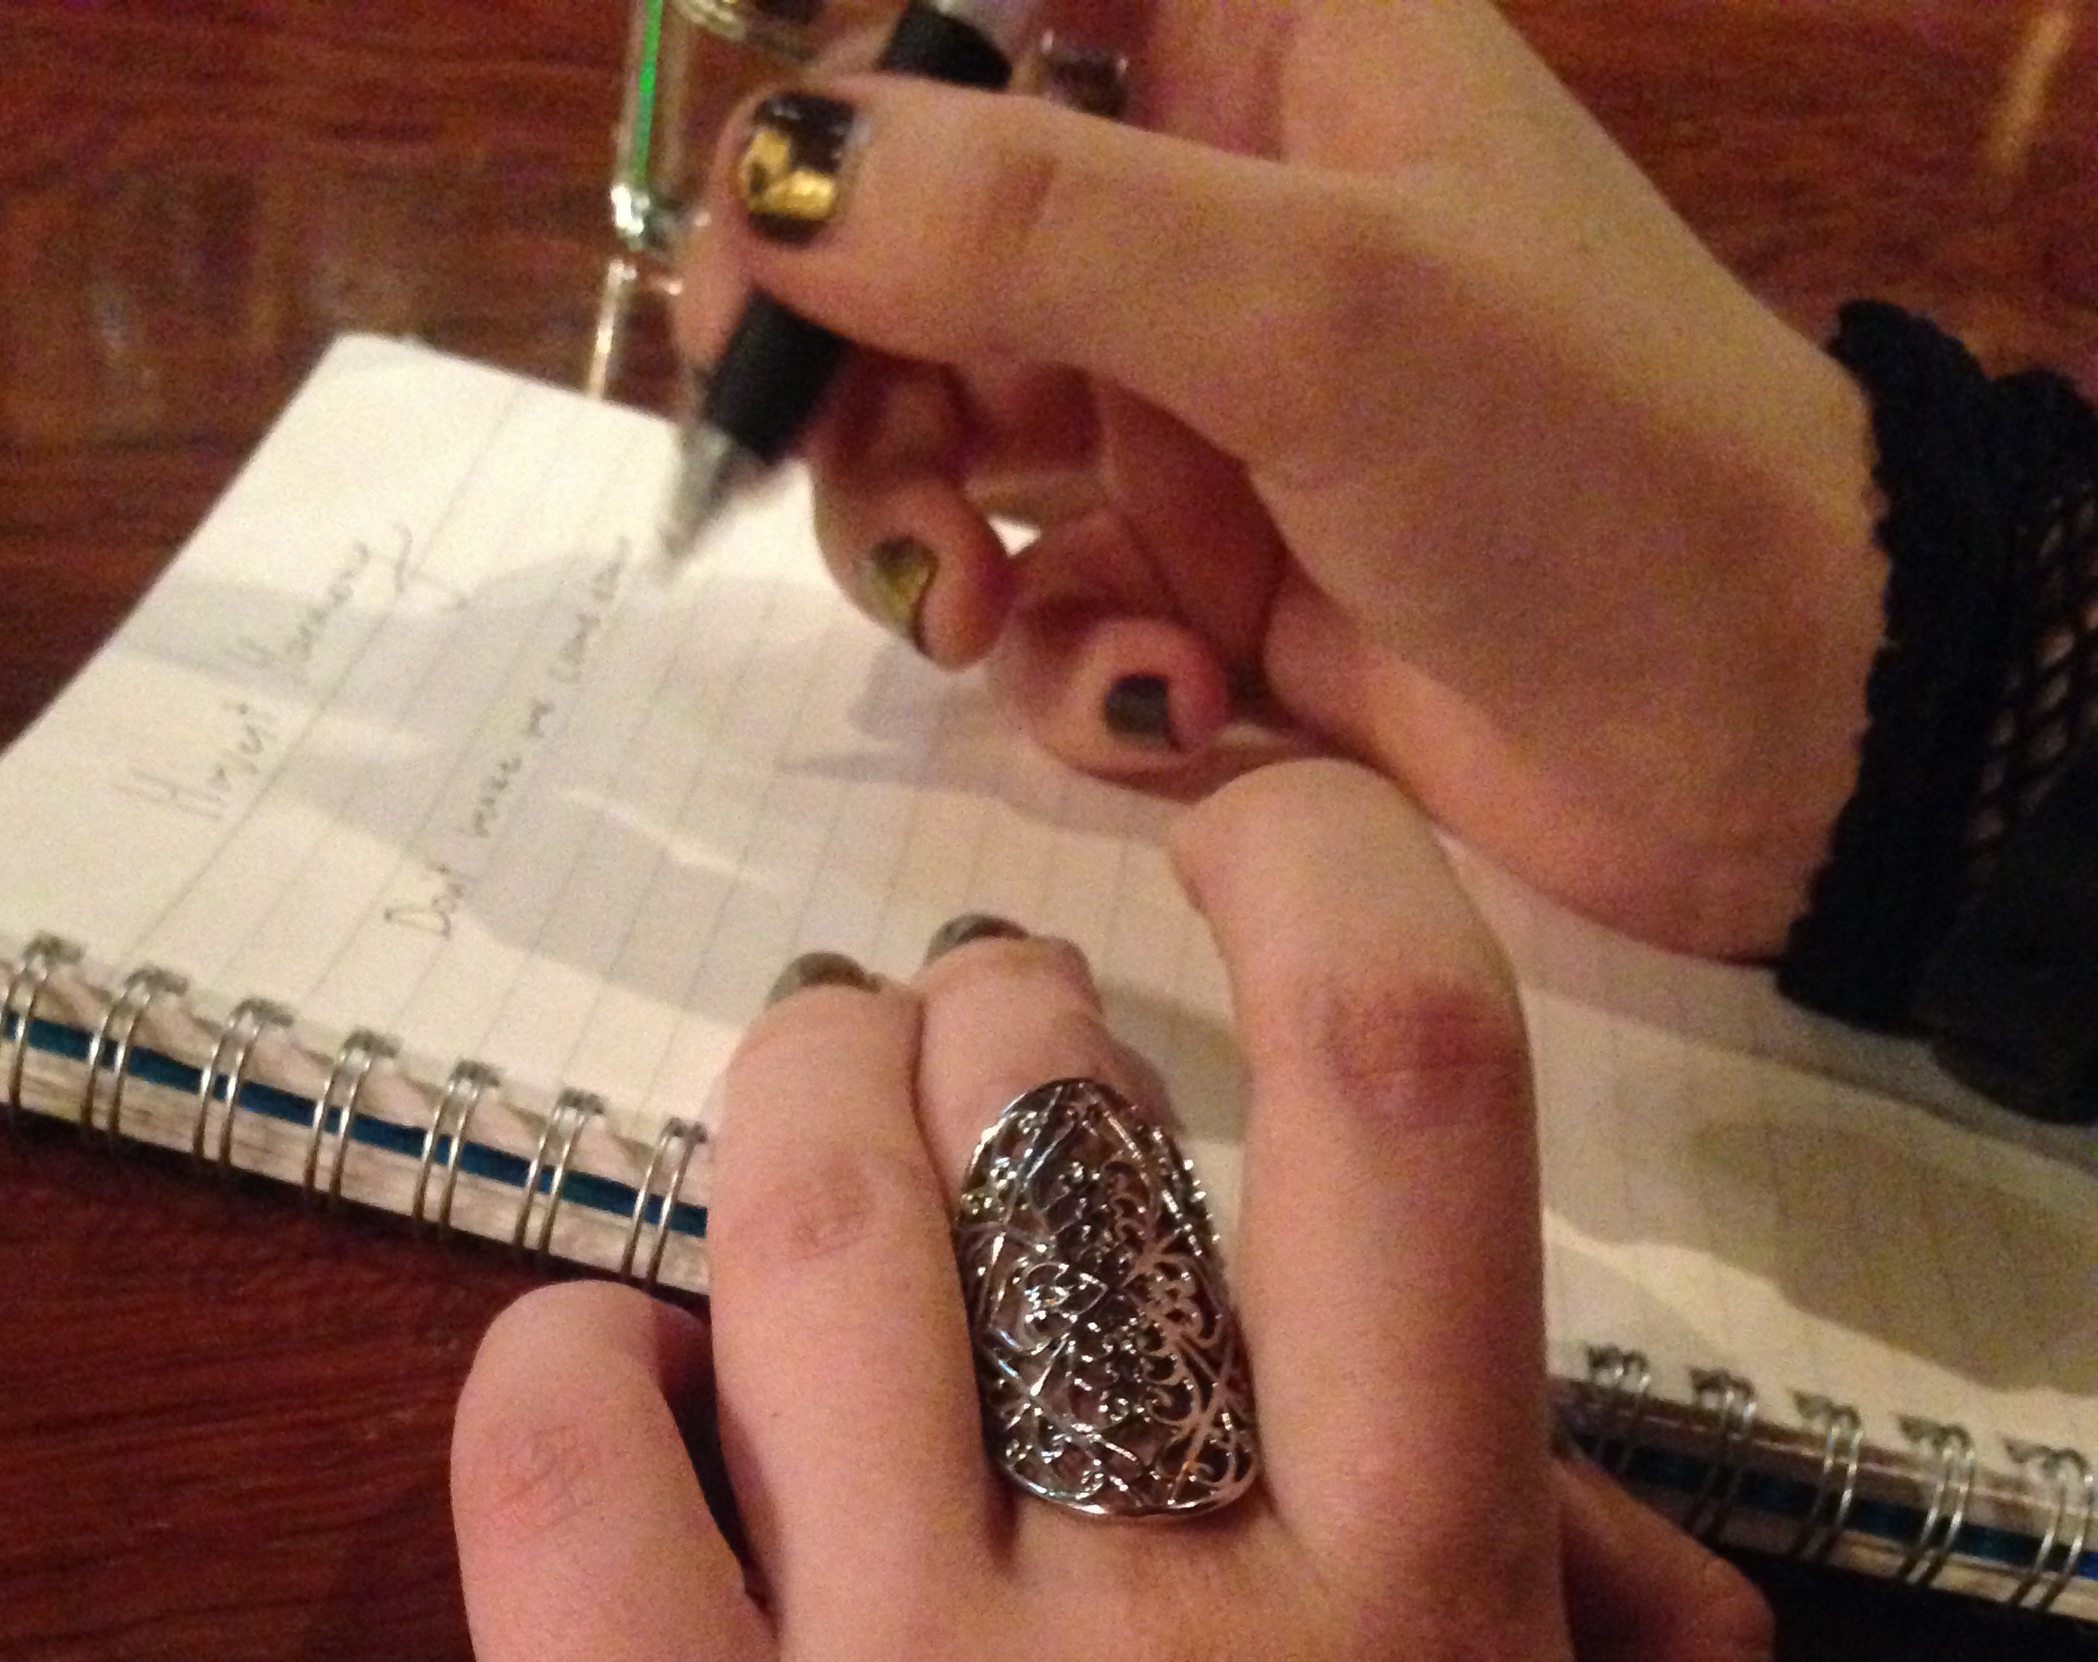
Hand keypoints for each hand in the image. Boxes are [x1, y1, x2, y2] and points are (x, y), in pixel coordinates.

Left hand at [451, 764, 1771, 1661]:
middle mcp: (1165, 1640)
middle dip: (1008, 1010)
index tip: (1253, 831)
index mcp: (1433, 1641)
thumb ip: (1662, 1654)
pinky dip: (571, 1350)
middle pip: (1050, 1126)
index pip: (1409, 1106)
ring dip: (801, 1094)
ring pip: (809, 1225)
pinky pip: (555, 1456)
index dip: (1328, 881)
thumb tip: (1498, 1421)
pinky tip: (615, 1373)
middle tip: (980, 1044)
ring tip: (802, 1107)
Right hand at [676, 0, 1883, 959]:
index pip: (970, 16)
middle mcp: (1203, 217)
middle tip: (847, 490)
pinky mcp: (1213, 596)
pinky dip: (1071, 677)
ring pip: (955, 454)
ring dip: (933, 544)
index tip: (753, 251)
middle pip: (915, 260)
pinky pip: (1052, 620)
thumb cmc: (1584, 456)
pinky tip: (1168, 713)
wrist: (1768, 729)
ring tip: (976, 621)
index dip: (838, 120)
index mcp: (1249, 47)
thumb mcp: (1311, 302)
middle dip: (856, 385)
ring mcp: (1202, 417)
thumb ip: (1030, 223)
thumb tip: (776, 172)